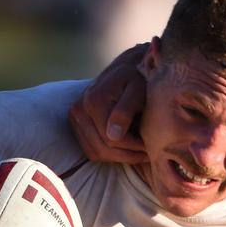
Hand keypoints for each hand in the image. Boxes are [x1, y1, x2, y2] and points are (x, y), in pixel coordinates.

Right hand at [68, 43, 148, 164]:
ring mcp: (75, 118)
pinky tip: (126, 148)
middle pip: (103, 149)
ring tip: (139, 151)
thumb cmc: (137, 79)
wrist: (125, 70)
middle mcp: (79, 110)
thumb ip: (126, 110)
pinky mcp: (76, 125)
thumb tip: (113, 135)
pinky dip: (109, 154)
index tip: (150, 146)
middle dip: (128, 154)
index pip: (112, 139)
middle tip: (147, 152)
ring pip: (97, 153)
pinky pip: (91, 151)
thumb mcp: (138, 90)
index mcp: (94, 101)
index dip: (133, 147)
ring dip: (119, 157)